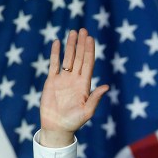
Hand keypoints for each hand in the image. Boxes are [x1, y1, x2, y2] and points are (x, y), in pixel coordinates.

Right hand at [40, 28, 108, 147]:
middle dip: (81, 44)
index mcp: (84, 85)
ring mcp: (63, 79)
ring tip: (72, 32)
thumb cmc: (74, 122)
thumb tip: (106, 86)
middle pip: (79, 57)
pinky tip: (57, 43)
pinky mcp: (52, 81)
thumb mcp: (87, 111)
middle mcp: (75, 79)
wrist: (57, 127)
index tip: (90, 38)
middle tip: (83, 30)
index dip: (90, 51)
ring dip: (70, 46)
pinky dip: (55, 54)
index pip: (88, 64)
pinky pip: (54, 64)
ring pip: (68, 58)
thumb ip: (95, 98)